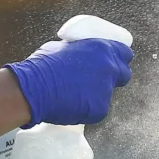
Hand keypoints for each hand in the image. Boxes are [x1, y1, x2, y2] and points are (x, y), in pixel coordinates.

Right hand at [5, 39, 133, 127]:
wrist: (33, 89)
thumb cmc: (42, 66)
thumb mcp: (64, 47)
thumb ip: (80, 52)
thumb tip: (79, 55)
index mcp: (102, 49)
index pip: (125, 53)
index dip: (118, 59)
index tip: (113, 62)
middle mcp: (109, 68)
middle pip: (124, 75)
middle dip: (114, 78)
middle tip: (96, 81)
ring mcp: (106, 90)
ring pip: (107, 95)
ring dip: (96, 95)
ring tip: (75, 95)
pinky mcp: (100, 109)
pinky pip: (97, 110)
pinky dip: (88, 110)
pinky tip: (72, 106)